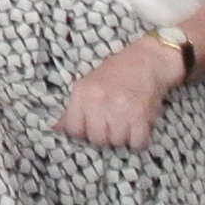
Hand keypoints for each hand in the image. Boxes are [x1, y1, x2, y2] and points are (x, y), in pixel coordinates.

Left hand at [55, 41, 179, 149]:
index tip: (91, 126)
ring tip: (125, 121)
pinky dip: (139, 139)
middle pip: (96, 139)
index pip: (73, 129)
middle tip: (111, 123)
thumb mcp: (88, 84)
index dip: (83, 132)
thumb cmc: (116, 73)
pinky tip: (137, 125)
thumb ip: (73, 109)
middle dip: (104, 135)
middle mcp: (98, 101)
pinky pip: (137, 143)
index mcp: (82, 93)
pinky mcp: (141, 116)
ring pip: (117, 142)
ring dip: (122, 137)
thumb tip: (56, 129)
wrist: (147, 61)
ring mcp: (120, 109)